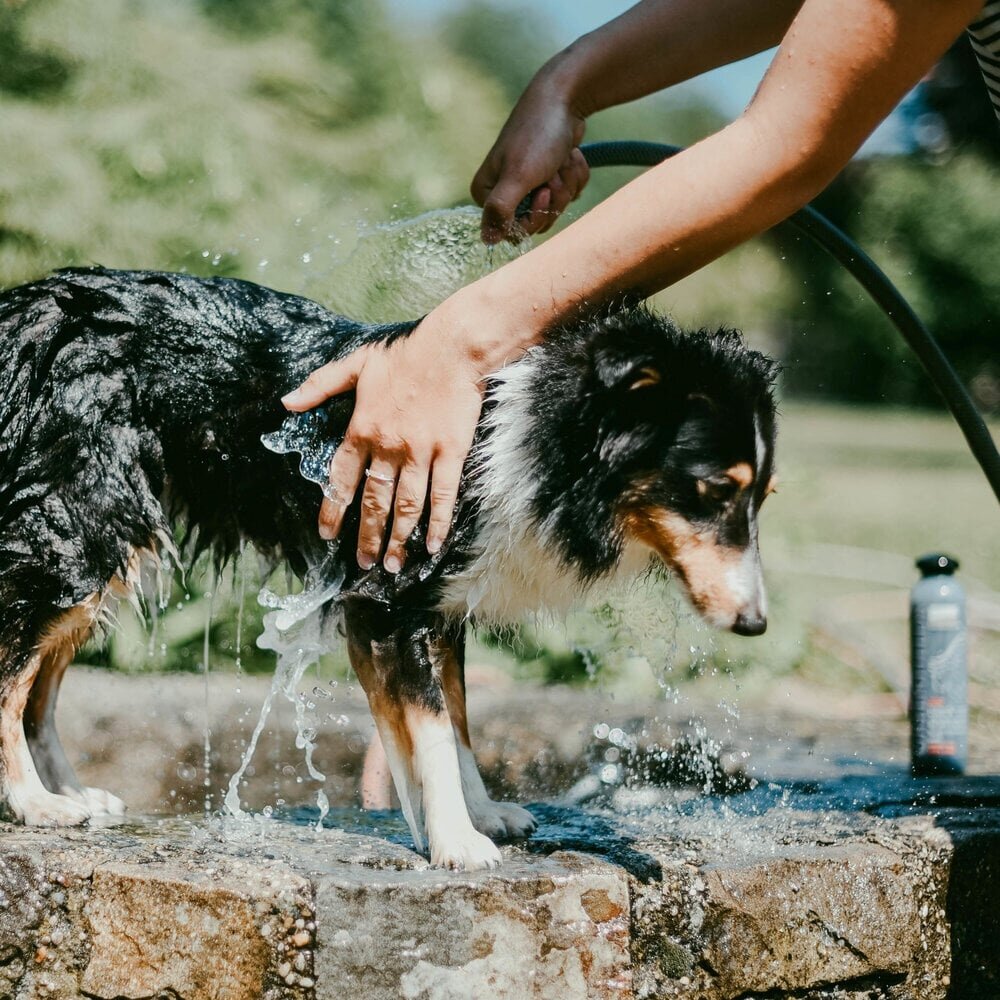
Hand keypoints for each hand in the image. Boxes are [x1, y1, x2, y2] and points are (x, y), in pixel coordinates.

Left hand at [281, 299, 498, 572]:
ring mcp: (420, 453)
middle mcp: (388, 447)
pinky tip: (433, 545)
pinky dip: (438, 522)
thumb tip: (286, 402)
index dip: (333, 510)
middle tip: (364, 563)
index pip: (341, 479)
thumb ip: (320, 385)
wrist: (452, 349)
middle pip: (374, 501)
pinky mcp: (450, 453)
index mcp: (362, 429)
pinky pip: (442, 495)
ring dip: (398, 538)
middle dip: (368, 537)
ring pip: (406, 505)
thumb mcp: (355, 363)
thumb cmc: (405, 354)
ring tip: (394, 566)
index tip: (328, 535)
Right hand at [471, 72, 588, 244]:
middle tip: (552, 172)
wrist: (564, 97)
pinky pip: (569, 192)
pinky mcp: (550, 174)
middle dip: (554, 197)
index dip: (534, 217)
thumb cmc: (537, 135)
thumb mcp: (518, 177)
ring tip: (560, 158)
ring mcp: (528, 182)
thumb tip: (486, 241)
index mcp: (486, 193)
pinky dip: (575, 174)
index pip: (513, 232)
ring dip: (566, 182)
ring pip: (556, 207)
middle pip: (537, 222)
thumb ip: (500, 211)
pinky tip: (570, 153)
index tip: (543, 193)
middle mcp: (504, 190)